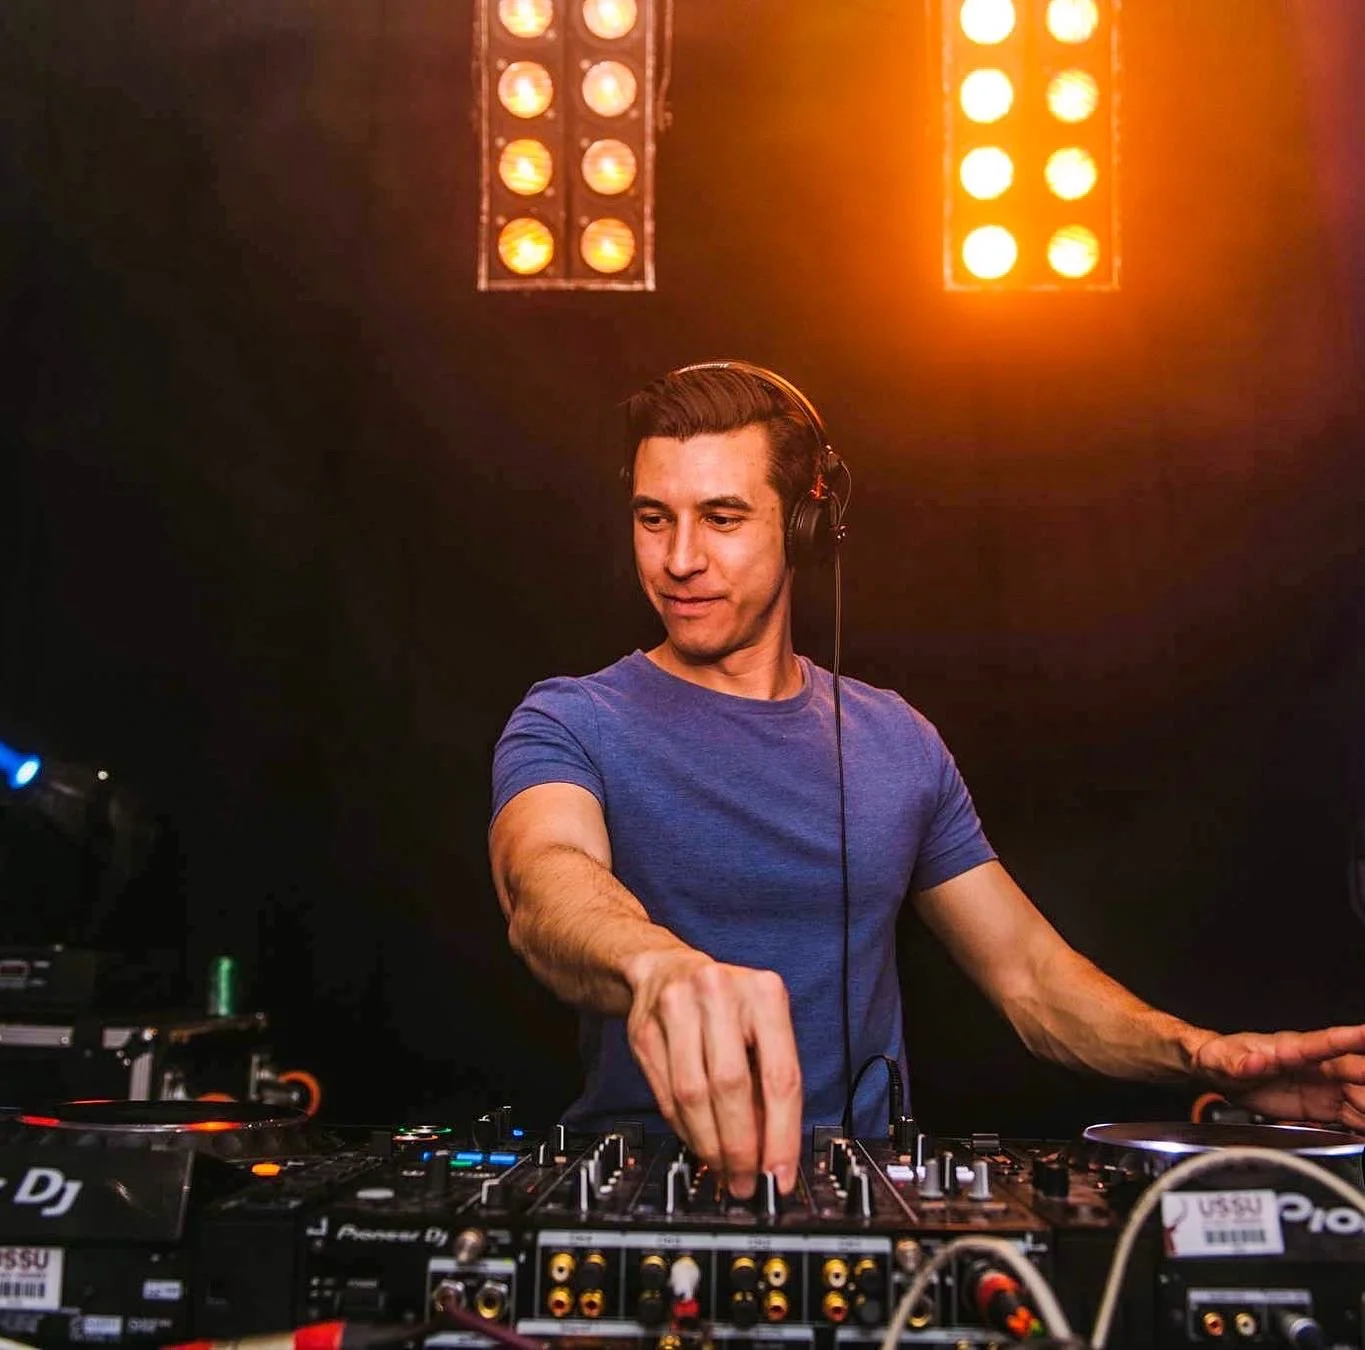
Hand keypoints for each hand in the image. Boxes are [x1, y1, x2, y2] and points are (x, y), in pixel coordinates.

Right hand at [625, 950, 801, 1197]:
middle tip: (745, 1182)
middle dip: (740, 1146)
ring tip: (722, 1169)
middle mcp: (719, 993)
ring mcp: (676, 1007)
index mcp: (764, 993)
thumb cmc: (727, 1007)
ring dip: (709, 1144)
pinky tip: (698, 1142)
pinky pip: (665, 1094)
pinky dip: (684, 1129)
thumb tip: (774, 1155)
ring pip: (693, 1095)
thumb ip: (770, 1084)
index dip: (781, 1134)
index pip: (780, 1075)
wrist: (665, 968)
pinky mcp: (644, 1027)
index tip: (779, 1175)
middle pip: (731, 1087)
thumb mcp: (762, 1029)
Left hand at [1192, 1024, 1364, 1130]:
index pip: (1326, 1043)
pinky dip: (1363, 1124)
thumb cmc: (1223, 1056)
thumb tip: (1254, 1061)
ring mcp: (1323, 1087)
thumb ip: (1239, 1062)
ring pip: (1361, 1096)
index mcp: (1292, 1049)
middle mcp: (1316, 1066)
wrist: (1219, 1073)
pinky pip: (1353, 1117)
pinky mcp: (1323, 1108)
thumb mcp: (1223, 1059)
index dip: (1350, 1039)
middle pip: (1356, 1072)